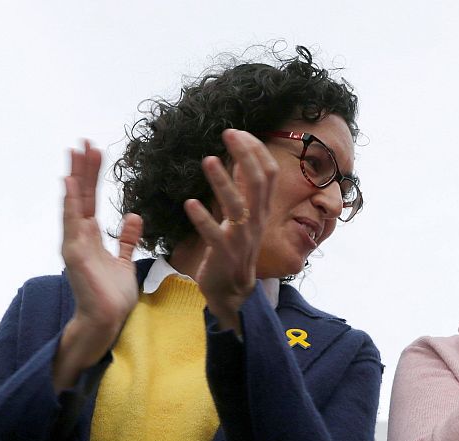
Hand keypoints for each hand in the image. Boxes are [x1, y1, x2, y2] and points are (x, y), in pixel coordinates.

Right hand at [55, 141, 142, 391]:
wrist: (108, 321)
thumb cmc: (113, 295)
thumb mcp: (124, 260)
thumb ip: (126, 238)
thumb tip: (132, 215)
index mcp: (90, 237)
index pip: (91, 199)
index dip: (92, 175)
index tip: (95, 151)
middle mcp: (78, 237)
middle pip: (81, 195)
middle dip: (83, 169)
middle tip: (85, 141)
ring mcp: (74, 244)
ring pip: (75, 204)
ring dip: (77, 177)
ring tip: (78, 152)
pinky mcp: (75, 255)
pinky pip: (72, 224)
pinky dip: (71, 202)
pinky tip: (70, 182)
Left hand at [183, 130, 277, 333]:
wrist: (232, 291)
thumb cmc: (235, 250)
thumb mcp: (244, 217)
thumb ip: (243, 190)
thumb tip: (240, 159)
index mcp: (262, 210)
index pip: (268, 173)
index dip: (256, 150)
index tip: (237, 132)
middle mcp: (256, 220)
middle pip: (258, 182)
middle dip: (245, 155)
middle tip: (227, 133)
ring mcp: (241, 237)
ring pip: (237, 205)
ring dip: (222, 182)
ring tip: (207, 160)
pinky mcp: (224, 253)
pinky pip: (215, 234)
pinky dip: (203, 219)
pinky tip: (189, 203)